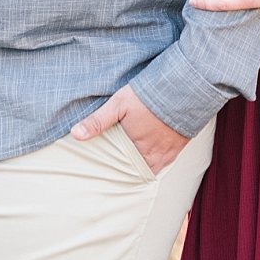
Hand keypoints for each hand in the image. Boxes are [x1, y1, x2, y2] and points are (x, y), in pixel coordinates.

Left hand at [71, 85, 188, 173]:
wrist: (183, 89)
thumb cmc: (148, 95)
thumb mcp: (117, 104)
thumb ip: (97, 121)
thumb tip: (76, 134)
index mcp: (136, 147)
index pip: (119, 168)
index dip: (111, 170)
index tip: (101, 171)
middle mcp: (152, 154)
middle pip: (135, 170)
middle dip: (125, 170)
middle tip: (113, 169)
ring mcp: (168, 152)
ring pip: (151, 168)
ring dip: (141, 167)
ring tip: (130, 163)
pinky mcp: (179, 147)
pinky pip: (165, 162)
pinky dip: (156, 162)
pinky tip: (149, 156)